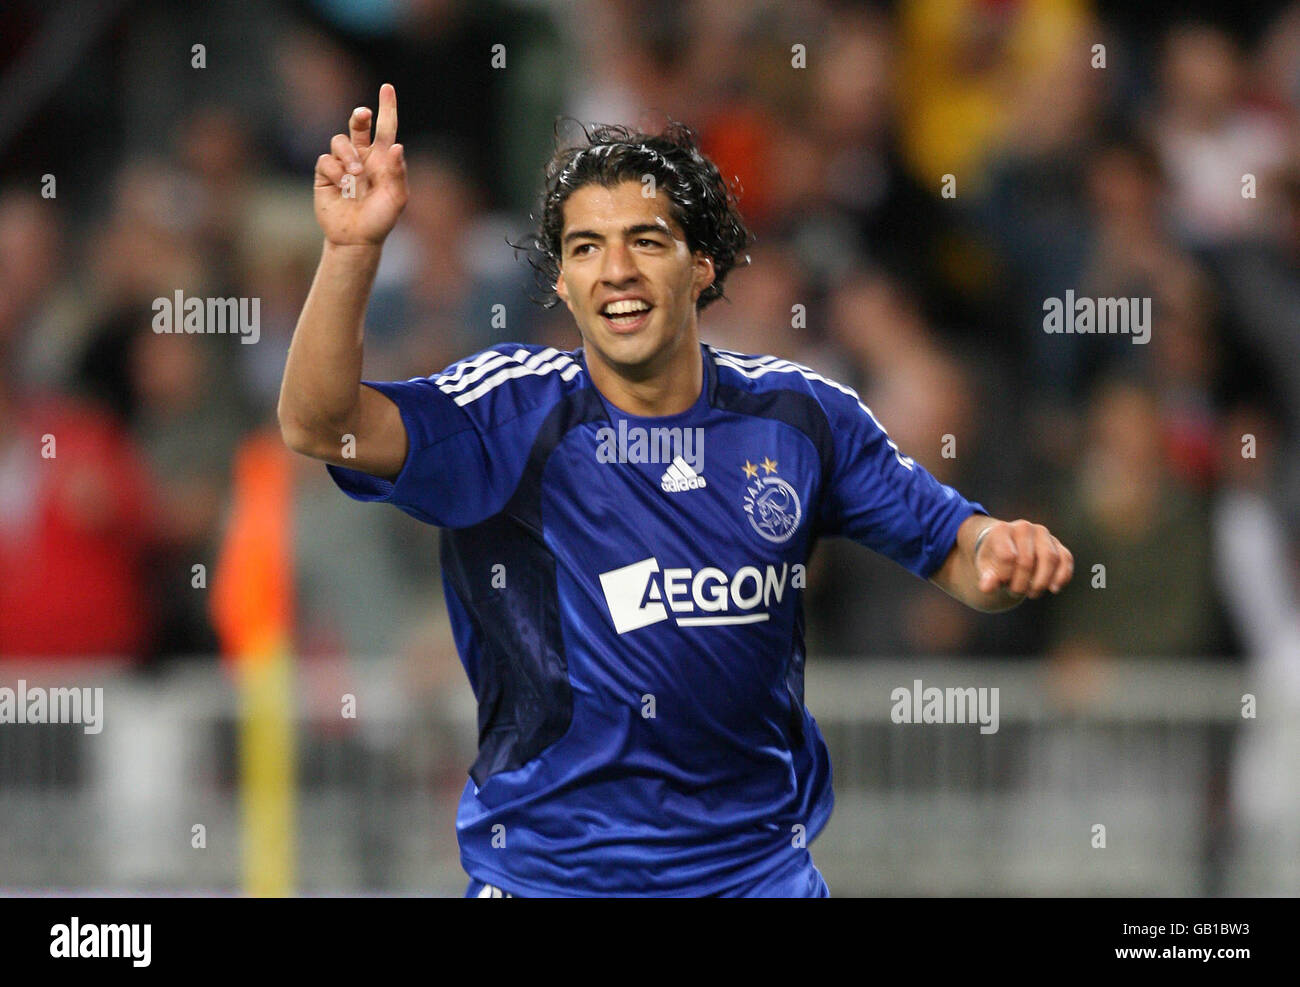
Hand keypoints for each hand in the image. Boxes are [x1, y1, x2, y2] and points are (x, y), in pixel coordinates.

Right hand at [314, 83, 407, 245]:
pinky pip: (326, 159)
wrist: (356, 238)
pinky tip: (342, 184)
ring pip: (340, 141)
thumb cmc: (380, 219)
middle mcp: (362, 156)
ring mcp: (342, 163)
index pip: (386, 127)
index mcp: (383, 158)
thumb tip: (397, 145)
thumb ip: (397, 172)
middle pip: (358, 124)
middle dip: (359, 116)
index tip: (387, 87)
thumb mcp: (396, 198)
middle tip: (364, 115)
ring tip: (355, 174)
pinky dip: (335, 169)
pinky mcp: (325, 174)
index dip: (387, 107)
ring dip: (348, 154)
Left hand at [974, 519, 1073, 598]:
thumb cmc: (994, 560)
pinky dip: (1062, 576)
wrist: (1006, 550)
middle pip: (1027, 561)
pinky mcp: (1058, 544)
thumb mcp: (985, 568)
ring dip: (1041, 582)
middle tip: (1015, 592)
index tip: (1001, 583)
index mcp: (1001, 530)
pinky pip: (1065, 558)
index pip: (1007, 557)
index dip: (1005, 576)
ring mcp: (1043, 534)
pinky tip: (1054, 589)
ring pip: (1050, 559)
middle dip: (1021, 584)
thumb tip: (987, 587)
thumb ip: (986, 578)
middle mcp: (1023, 527)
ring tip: (1032, 593)